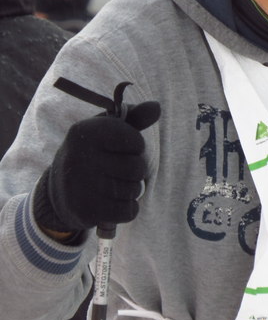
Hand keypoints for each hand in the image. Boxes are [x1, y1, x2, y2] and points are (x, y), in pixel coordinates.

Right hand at [33, 101, 160, 234]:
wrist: (59, 190)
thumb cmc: (94, 152)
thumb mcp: (109, 129)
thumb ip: (136, 117)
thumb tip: (156, 107)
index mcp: (86, 131)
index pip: (136, 141)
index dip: (136, 147)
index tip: (121, 148)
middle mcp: (79, 157)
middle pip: (137, 168)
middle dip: (136, 171)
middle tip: (119, 170)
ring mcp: (80, 185)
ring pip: (134, 190)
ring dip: (131, 190)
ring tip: (115, 185)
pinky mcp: (84, 210)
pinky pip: (128, 212)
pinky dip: (129, 209)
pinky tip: (115, 203)